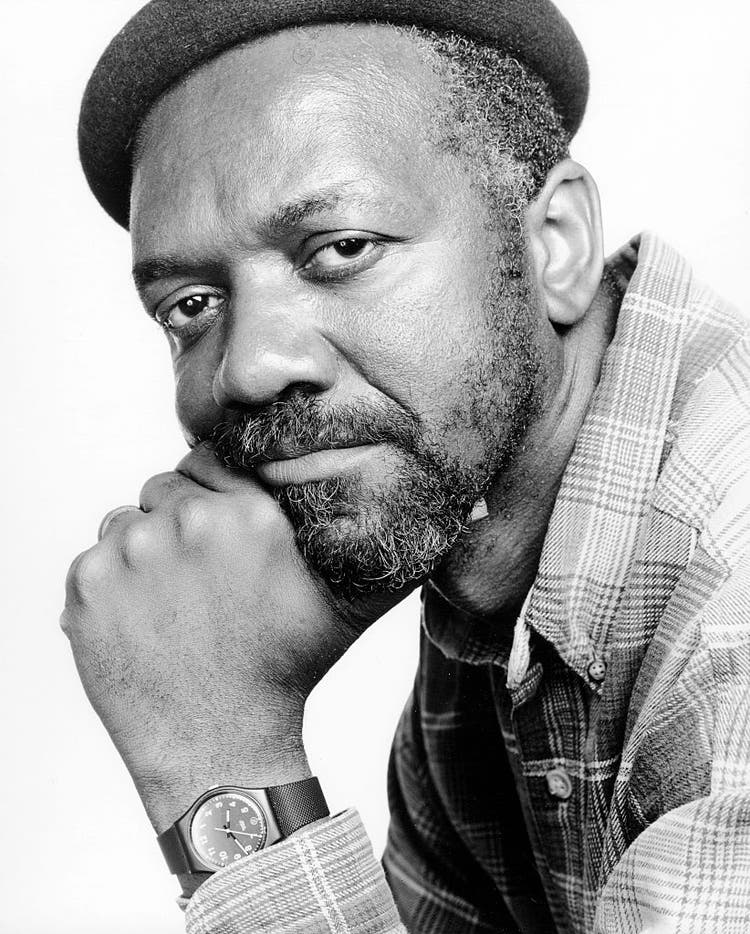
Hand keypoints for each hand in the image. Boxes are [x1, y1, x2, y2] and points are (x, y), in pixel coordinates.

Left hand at [61, 444, 406, 832]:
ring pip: (125, 523)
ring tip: (171, 606)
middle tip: (198, 581)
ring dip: (141, 554)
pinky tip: (141, 625)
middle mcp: (191, 522)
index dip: (211, 497)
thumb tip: (436, 506)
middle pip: (163, 490)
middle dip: (177, 524)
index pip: (208, 461)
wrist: (220, 747)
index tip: (217, 538)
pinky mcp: (88, 586)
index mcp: (253, 515)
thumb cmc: (285, 671)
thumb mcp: (347, 604)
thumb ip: (378, 546)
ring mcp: (132, 552)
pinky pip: (92, 561)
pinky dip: (109, 588)